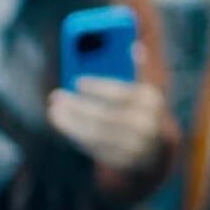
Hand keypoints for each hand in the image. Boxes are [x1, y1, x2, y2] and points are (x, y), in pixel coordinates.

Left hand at [47, 77, 166, 174]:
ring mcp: (135, 147)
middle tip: (56, 96)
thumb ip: (137, 69)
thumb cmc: (140, 109)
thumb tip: (135, 48)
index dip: (99, 87)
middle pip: (106, 116)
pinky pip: (95, 148)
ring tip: (53, 110)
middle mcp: (147, 126)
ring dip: (71, 123)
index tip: (77, 82)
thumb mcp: (142, 89)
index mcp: (152, 101)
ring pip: (97, 134)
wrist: (155, 147)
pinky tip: (64, 124)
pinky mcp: (122, 162)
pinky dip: (77, 136)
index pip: (123, 94)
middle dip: (78, 106)